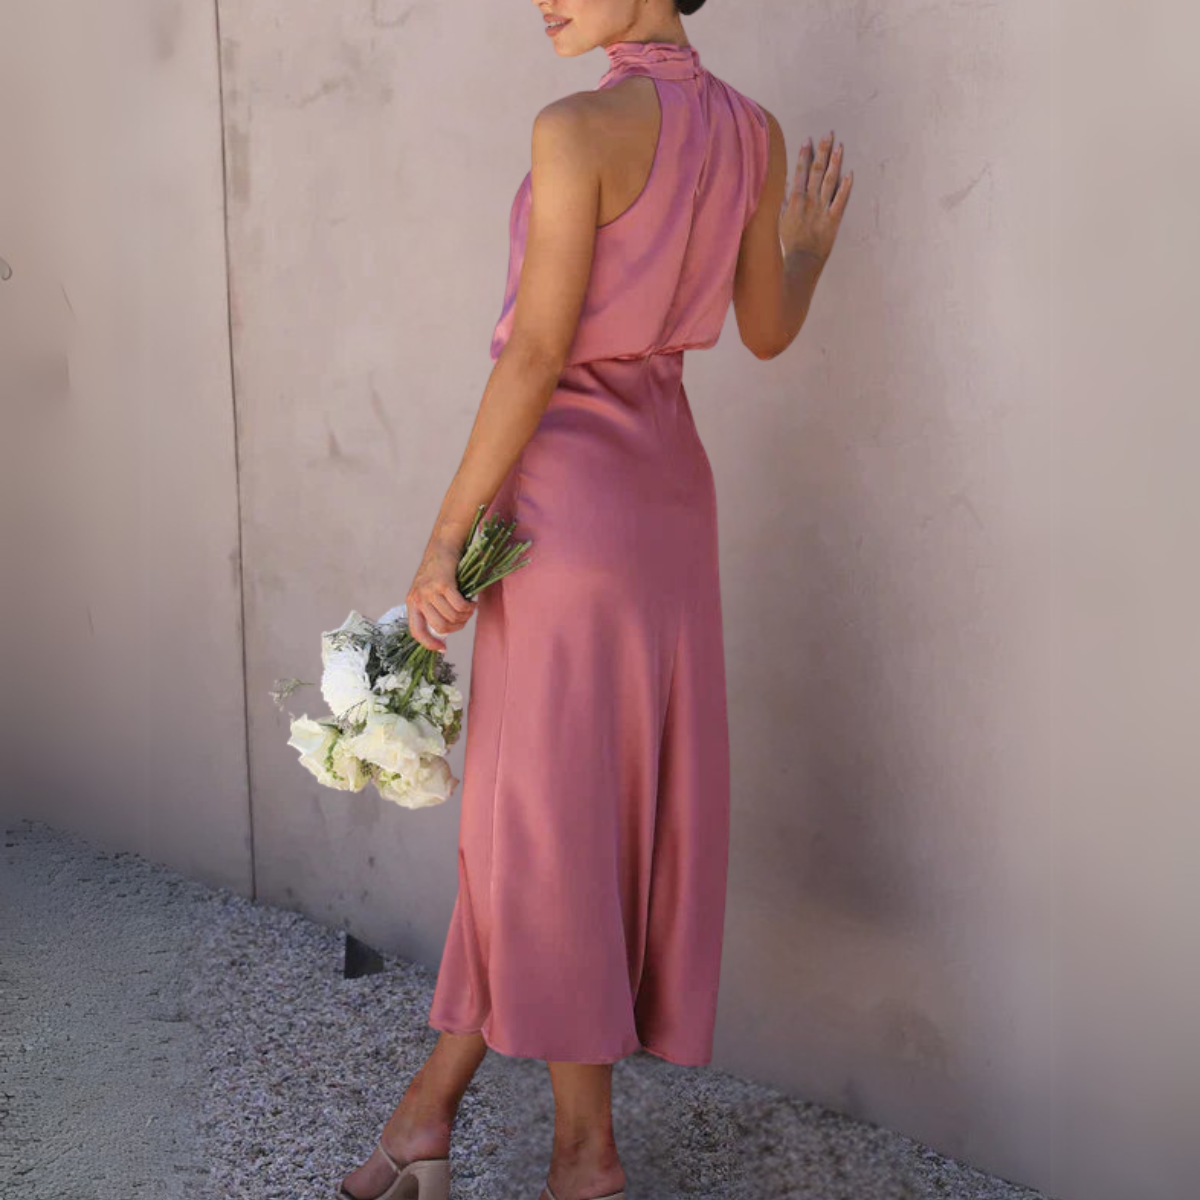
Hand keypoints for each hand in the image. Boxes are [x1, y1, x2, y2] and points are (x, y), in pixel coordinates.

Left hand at [406, 540, 476, 652]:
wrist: (443, 546)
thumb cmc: (439, 571)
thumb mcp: (428, 591)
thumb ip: (432, 610)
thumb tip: (443, 633)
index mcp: (412, 602)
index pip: (416, 631)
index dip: (429, 643)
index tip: (442, 649)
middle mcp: (418, 598)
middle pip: (439, 626)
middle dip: (456, 627)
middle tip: (464, 620)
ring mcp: (430, 591)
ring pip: (451, 616)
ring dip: (465, 615)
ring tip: (469, 608)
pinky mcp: (443, 584)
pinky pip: (459, 605)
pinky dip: (469, 606)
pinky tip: (472, 601)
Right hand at [780, 129, 852, 265]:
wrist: (801, 260)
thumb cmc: (789, 243)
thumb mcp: (779, 220)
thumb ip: (782, 201)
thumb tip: (783, 184)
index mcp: (795, 200)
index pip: (800, 172)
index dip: (804, 155)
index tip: (808, 140)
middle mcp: (809, 201)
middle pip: (816, 171)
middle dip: (822, 151)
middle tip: (828, 134)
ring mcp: (822, 209)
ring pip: (829, 181)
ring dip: (835, 163)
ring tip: (840, 147)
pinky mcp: (833, 219)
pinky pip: (841, 200)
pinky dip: (845, 187)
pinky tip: (851, 174)